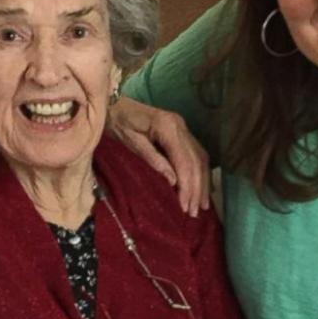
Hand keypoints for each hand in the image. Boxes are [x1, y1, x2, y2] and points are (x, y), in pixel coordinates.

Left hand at [107, 97, 209, 215]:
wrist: (114, 106)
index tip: (186, 206)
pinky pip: (197, 154)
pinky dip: (201, 172)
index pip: (184, 161)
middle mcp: (180, 126)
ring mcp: (183, 128)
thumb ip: (152, 159)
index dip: (187, 185)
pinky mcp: (181, 132)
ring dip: (202, 183)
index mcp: (167, 126)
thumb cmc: (118, 123)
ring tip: (202, 205)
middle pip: (195, 161)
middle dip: (197, 188)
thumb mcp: (130, 142)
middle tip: (195, 212)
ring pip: (200, 158)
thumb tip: (173, 181)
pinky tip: (203, 188)